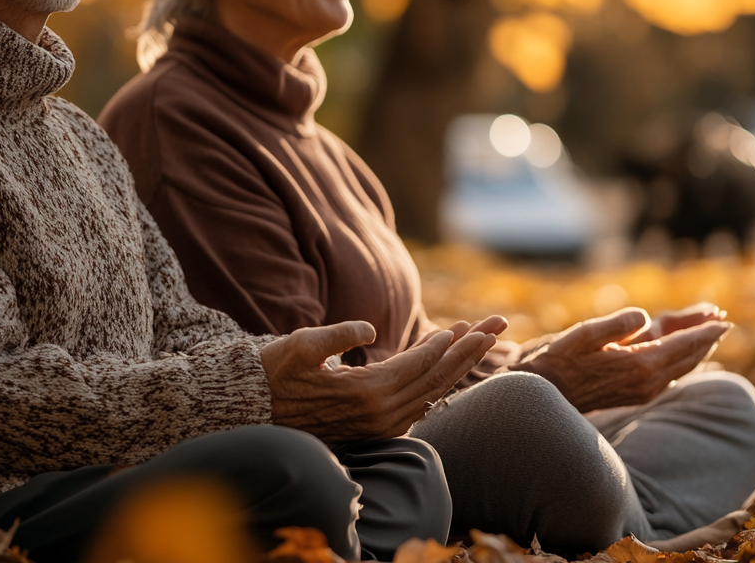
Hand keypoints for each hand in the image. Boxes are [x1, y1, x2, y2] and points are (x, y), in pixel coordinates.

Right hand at [260, 319, 501, 443]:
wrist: (256, 411)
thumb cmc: (276, 371)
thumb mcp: (301, 346)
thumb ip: (338, 335)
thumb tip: (371, 329)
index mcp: (366, 393)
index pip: (418, 365)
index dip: (444, 344)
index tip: (468, 325)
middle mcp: (380, 414)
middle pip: (437, 379)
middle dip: (469, 351)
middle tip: (497, 326)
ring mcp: (380, 425)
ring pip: (432, 394)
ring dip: (459, 366)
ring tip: (483, 341)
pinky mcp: (377, 429)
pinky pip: (420, 405)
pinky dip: (440, 384)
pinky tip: (451, 369)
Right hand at [509, 307, 729, 412]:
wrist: (550, 395)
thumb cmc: (562, 360)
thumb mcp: (585, 334)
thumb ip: (618, 324)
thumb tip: (644, 317)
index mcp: (640, 364)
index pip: (683, 345)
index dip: (705, 332)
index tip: (724, 321)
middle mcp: (649, 382)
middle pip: (689, 359)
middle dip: (707, 340)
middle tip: (724, 324)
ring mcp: (644, 392)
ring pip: (682, 370)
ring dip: (698, 352)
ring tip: (711, 338)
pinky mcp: (638, 396)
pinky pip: (671, 378)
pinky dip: (684, 364)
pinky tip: (684, 360)